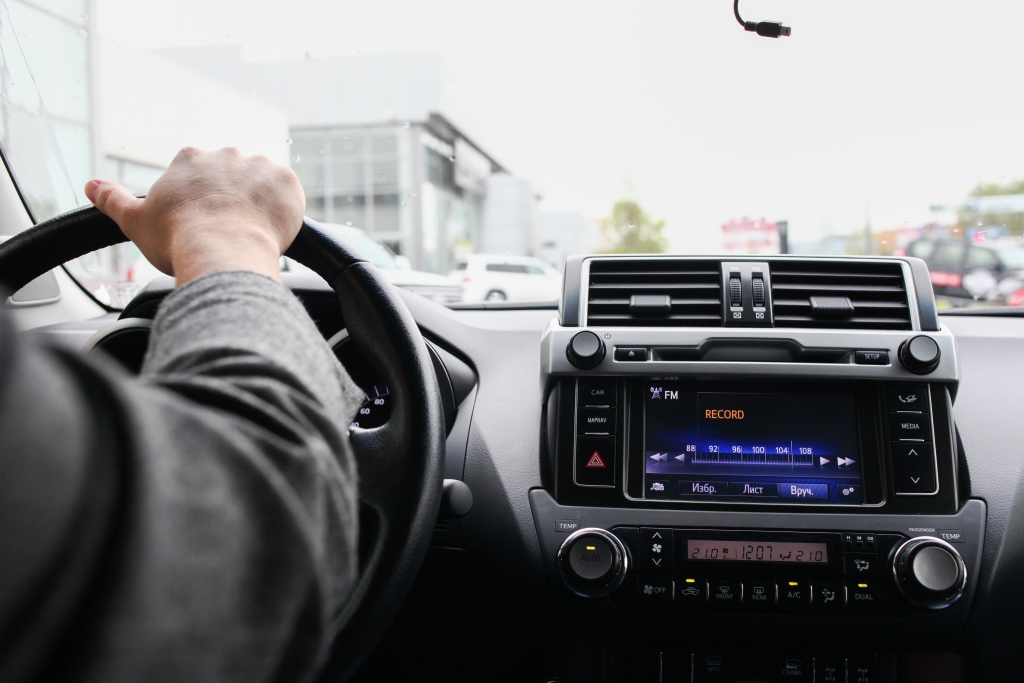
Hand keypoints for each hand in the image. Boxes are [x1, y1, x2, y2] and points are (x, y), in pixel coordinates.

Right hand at [84, 147, 304, 285]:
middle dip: (233, 199)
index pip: (199, 174)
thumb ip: (112, 199)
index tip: (204, 221)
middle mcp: (226, 154)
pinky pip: (290, 192)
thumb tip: (92, 185)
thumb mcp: (135, 220)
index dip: (203, 201)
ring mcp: (259, 166)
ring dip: (260, 202)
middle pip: (233, 176)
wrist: (222, 252)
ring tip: (253, 232)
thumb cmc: (177, 239)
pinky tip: (274, 229)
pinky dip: (285, 209)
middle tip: (230, 230)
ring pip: (263, 182)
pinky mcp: (287, 181)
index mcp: (190, 159)